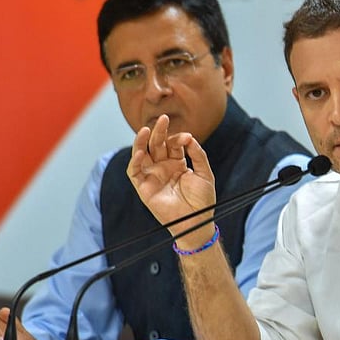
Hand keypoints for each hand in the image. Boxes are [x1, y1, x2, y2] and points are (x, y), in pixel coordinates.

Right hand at [127, 114, 216, 241]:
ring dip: (141, 141)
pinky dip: (135, 161)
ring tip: (145, 130)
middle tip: (163, 118)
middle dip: (159, 131)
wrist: (197, 221)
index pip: (173, 145)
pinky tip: (140, 152)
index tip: (187, 137)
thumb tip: (189, 137)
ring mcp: (152, 176)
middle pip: (156, 145)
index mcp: (177, 164)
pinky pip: (134, 172)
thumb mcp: (205, 174)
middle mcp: (163, 168)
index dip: (178, 138)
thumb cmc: (202, 201)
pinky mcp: (143, 188)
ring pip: (142, 154)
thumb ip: (198, 155)